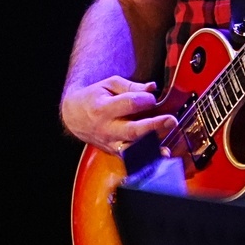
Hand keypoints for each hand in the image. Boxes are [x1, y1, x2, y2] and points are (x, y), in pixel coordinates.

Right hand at [61, 76, 176, 153]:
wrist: (74, 115)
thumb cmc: (94, 97)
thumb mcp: (109, 85)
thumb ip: (131, 86)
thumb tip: (152, 88)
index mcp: (103, 108)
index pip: (129, 104)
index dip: (145, 99)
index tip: (151, 97)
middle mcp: (106, 128)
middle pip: (132, 130)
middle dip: (153, 126)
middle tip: (171, 120)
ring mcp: (110, 143)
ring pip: (133, 149)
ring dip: (152, 147)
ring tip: (167, 146)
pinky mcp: (114, 152)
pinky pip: (132, 158)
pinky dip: (148, 159)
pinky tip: (161, 156)